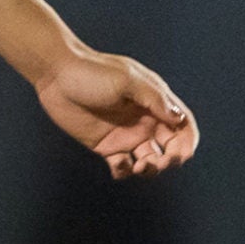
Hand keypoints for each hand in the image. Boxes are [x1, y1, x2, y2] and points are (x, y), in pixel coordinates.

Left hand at [32, 49, 197, 179]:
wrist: (56, 75)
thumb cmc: (93, 72)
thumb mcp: (128, 81)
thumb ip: (154, 99)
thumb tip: (178, 118)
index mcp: (155, 104)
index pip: (183, 126)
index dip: (188, 142)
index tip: (182, 154)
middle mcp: (144, 121)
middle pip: (171, 147)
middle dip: (171, 160)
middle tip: (158, 163)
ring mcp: (125, 135)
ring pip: (149, 160)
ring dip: (150, 169)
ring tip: (138, 167)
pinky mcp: (105, 146)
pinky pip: (123, 166)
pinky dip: (125, 172)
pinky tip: (120, 167)